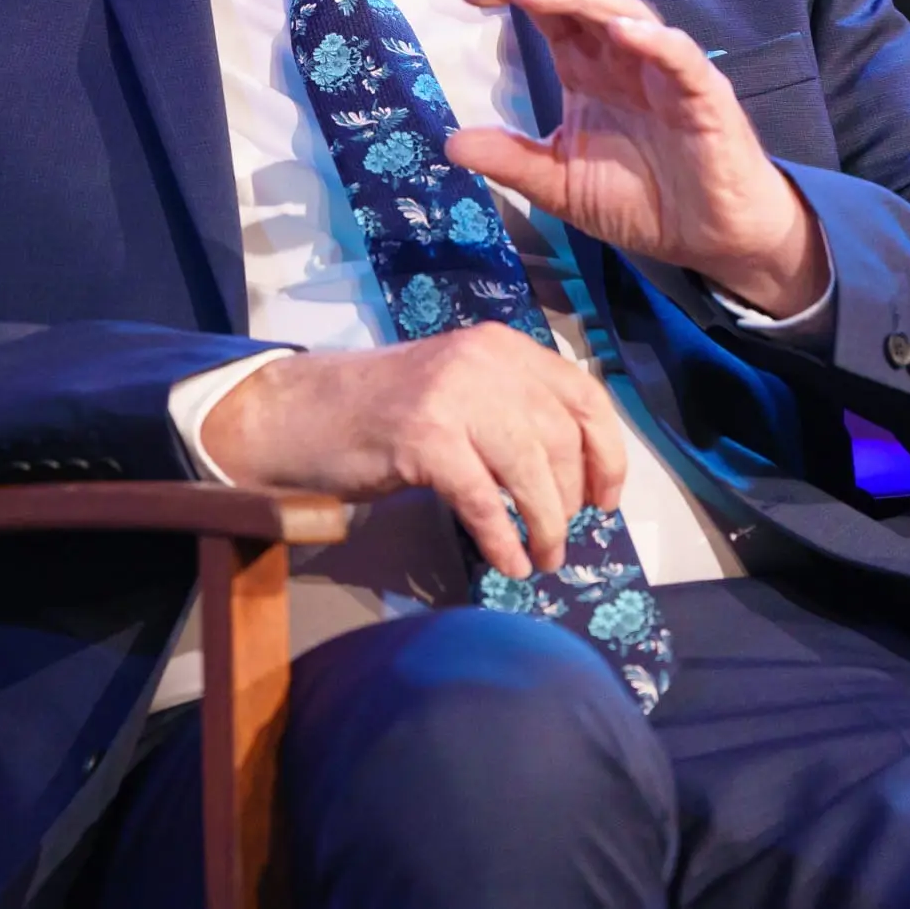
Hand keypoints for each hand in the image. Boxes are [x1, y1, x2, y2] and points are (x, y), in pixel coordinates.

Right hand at [198, 325, 626, 577]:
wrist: (303, 412)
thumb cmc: (387, 409)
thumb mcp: (463, 389)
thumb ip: (515, 409)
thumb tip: (579, 471)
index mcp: (503, 346)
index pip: (583, 395)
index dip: (607, 453)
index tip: (607, 500)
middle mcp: (485, 360)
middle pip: (560, 438)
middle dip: (572, 499)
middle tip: (562, 537)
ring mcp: (452, 395)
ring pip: (529, 470)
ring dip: (545, 525)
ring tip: (543, 558)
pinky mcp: (422, 437)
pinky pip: (483, 499)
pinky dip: (503, 539)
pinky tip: (508, 564)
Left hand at [448, 0, 826, 316]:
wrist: (712, 240)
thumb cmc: (645, 201)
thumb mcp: (560, 185)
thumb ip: (512, 161)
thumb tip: (451, 144)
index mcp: (590, 67)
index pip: (551, 8)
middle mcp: (624, 55)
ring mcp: (665, 70)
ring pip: (625, 8)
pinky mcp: (703, 95)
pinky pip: (679, 56)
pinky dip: (652, 38)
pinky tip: (619, 31)